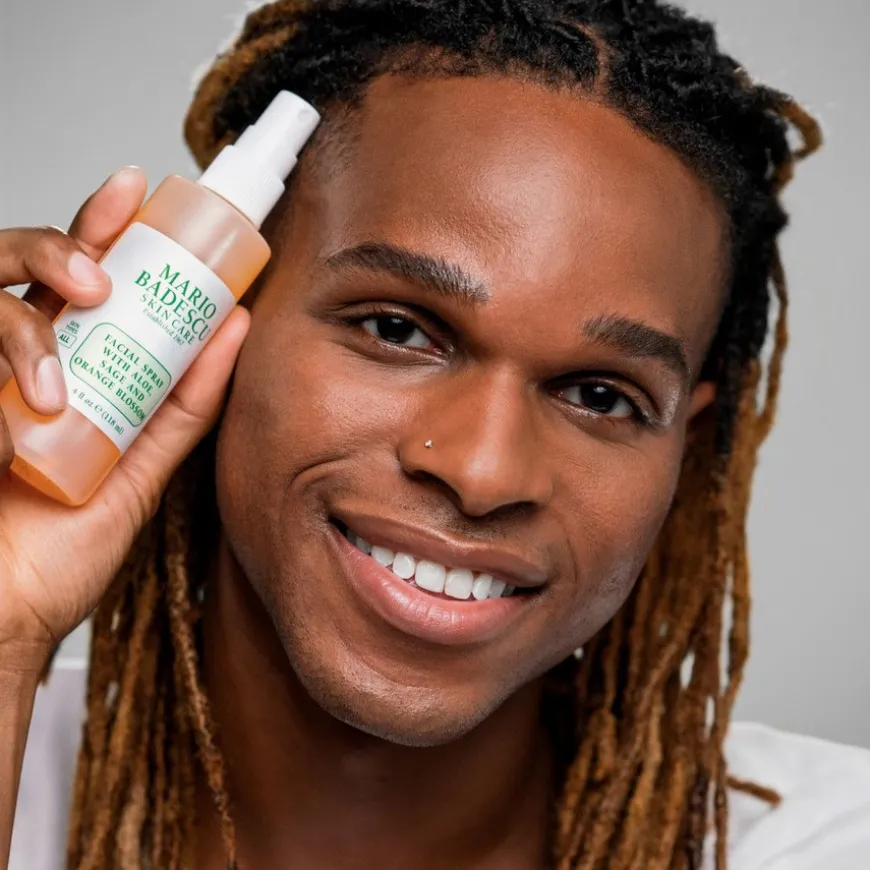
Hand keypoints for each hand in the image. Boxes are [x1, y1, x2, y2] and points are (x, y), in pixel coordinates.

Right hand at [0, 167, 249, 671]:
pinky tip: (16, 425)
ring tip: (53, 393)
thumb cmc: (65, 548)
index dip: (101, 227)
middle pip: (17, 264)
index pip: (80, 277)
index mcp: (67, 365)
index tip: (136, 189)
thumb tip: (237, 328)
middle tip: (97, 278)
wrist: (7, 616)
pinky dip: (2, 369)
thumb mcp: (141, 468)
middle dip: (54, 246)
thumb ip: (185, 402)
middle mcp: (13, 361)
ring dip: (21, 333)